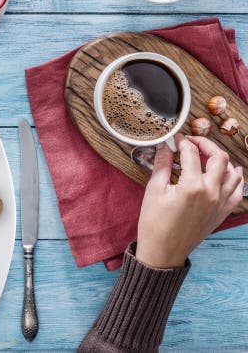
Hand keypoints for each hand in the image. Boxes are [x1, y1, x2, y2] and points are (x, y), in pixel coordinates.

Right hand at [136, 136, 243, 268]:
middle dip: (206, 144)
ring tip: (207, 156)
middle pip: (219, 157)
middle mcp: (211, 192)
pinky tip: (225, 174)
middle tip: (192, 142)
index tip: (175, 139)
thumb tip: (165, 146)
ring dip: (222, 160)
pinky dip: (233, 179)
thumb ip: (162, 164)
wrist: (163, 251)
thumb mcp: (154, 190)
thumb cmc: (154, 223)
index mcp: (193, 186)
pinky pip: (237, 191)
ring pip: (233, 173)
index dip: (182, 141)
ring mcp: (220, 203)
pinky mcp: (222, 212)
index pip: (192, 153)